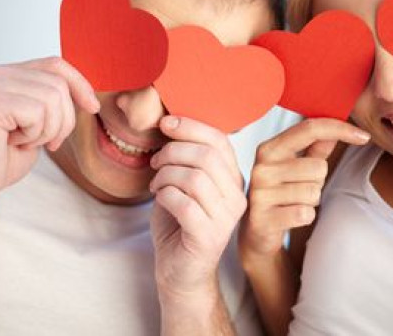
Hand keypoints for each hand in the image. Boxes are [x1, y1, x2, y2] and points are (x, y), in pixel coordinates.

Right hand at [0, 57, 98, 210]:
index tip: (93, 107)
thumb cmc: (4, 155)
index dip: (80, 84)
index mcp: (10, 73)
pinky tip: (12, 142)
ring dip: (47, 130)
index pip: (56, 65)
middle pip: (58, 85)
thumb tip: (89, 95)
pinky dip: (33, 135)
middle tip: (44, 142)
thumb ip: (56, 101)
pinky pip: (36, 112)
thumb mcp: (40, 122)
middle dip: (63, 120)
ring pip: (52, 98)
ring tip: (24, 141)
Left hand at [149, 116, 246, 301]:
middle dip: (173, 151)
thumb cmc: (179, 223)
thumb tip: (170, 120)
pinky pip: (183, 203)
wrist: (179, 272)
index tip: (165, 123)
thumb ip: (186, 156)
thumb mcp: (185, 183)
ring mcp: (226, 218)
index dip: (191, 126)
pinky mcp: (208, 237)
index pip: (220, 140)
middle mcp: (237, 196)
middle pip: (207, 156)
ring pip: (194, 178)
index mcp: (233, 178)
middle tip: (155, 162)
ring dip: (165, 175)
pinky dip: (164, 195)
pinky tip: (159, 199)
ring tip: (156, 184)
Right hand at [239, 118, 369, 264]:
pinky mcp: (263, 218)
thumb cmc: (283, 193)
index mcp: (269, 148)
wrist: (257, 231)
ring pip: (313, 191)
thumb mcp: (298, 166)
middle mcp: (261, 167)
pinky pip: (305, 213)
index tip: (364, 136)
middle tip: (300, 188)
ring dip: (311, 200)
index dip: (340, 129)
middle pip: (318, 166)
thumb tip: (336, 129)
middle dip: (318, 180)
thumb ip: (316, 147)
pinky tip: (290, 216)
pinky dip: (305, 216)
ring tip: (293, 202)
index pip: (309, 129)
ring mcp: (260, 193)